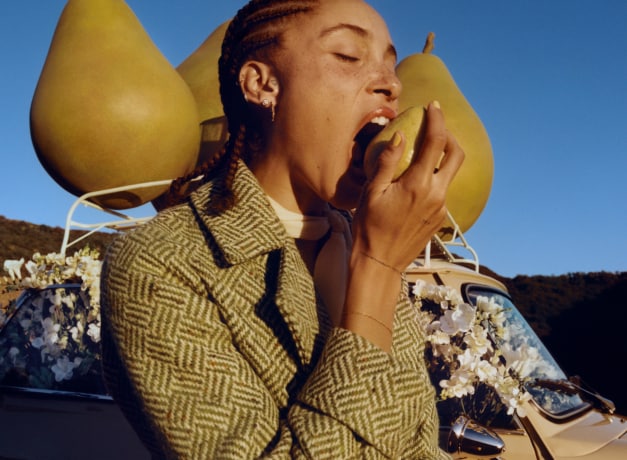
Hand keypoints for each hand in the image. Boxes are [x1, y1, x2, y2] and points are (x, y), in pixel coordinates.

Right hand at [352, 101, 464, 271]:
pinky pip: (442, 190)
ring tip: (423, 152)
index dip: (437, 119)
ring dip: (442, 157)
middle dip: (449, 135)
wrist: (380, 263)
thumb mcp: (371, 192)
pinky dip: (434, 177)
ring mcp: (441, 208)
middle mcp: (436, 194)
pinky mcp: (440, 219)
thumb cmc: (368, 227)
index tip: (432, 105)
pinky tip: (416, 181)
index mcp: (418, 184)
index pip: (436, 142)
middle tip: (434, 127)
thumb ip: (386, 161)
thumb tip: (400, 136)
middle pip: (456, 155)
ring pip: (450, 173)